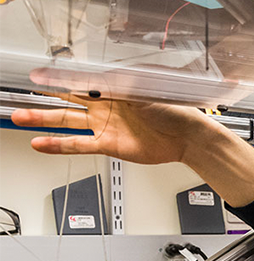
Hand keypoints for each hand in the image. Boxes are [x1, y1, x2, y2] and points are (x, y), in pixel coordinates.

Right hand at [12, 69, 253, 206]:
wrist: (189, 135)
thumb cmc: (173, 108)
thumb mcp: (141, 88)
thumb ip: (113, 84)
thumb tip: (90, 79)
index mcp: (112, 87)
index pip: (77, 80)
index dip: (55, 79)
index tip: (35, 77)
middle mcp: (106, 105)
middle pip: (66, 101)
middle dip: (42, 100)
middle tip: (19, 100)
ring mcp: (106, 125)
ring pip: (68, 122)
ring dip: (43, 121)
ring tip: (19, 119)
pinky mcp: (110, 145)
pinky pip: (80, 144)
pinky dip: (59, 144)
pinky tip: (41, 144)